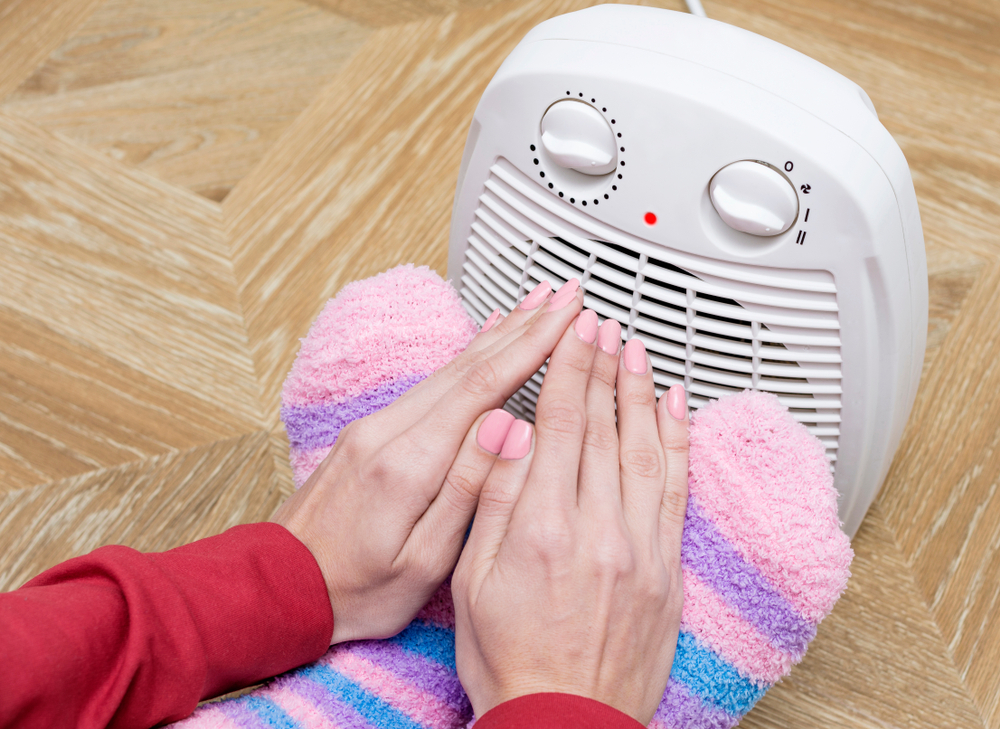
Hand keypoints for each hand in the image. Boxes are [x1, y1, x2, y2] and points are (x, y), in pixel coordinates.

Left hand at [272, 279, 583, 643]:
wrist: (279, 586)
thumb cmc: (356, 589)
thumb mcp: (422, 560)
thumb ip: (466, 490)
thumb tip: (508, 428)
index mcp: (408, 463)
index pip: (482, 388)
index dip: (531, 347)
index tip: (567, 318)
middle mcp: (389, 431)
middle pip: (468, 365)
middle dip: (524, 326)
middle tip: (566, 294)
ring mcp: (376, 426)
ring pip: (449, 368)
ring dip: (499, 334)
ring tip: (536, 306)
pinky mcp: (371, 431)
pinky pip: (430, 382)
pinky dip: (467, 357)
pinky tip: (483, 341)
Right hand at [452, 313, 689, 723]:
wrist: (565, 722)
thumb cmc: (510, 659)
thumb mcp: (472, 583)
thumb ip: (493, 501)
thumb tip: (510, 433)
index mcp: (543, 528)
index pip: (561, 425)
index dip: (569, 370)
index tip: (574, 332)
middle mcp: (599, 529)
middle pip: (604, 427)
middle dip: (602, 367)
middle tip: (603, 324)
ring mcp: (640, 548)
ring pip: (645, 449)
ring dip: (640, 393)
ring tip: (636, 351)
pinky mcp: (667, 569)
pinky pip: (678, 491)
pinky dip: (679, 444)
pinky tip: (676, 410)